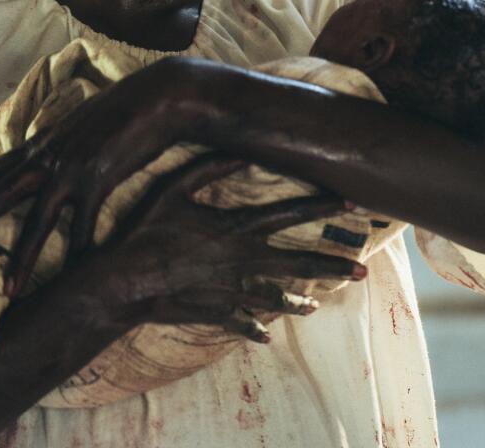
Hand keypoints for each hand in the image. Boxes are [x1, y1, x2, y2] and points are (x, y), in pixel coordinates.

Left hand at [0, 58, 201, 293]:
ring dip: (22, 259)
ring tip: (8, 290)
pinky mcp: (100, 178)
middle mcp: (46, 158)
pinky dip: (83, 251)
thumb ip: (56, 146)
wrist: (157, 97)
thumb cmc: (121, 111)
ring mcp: (71, 169)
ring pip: (37, 221)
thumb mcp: (77, 127)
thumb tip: (44, 160)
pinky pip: (85, 224)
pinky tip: (79, 273)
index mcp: (38, 147)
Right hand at [80, 152, 366, 341]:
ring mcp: (231, 291)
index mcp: (236, 227)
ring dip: (299, 302)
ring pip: (277, 297)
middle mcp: (242, 260)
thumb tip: (240, 149)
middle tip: (363, 270)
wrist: (121, 284)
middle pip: (298, 263)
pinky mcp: (215, 313)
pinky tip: (266, 335)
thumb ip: (207, 168)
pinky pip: (241, 322)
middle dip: (333, 265)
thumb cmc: (143, 232)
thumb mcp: (172, 189)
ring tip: (317, 306)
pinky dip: (254, 328)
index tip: (351, 202)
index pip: (290, 212)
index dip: (322, 204)